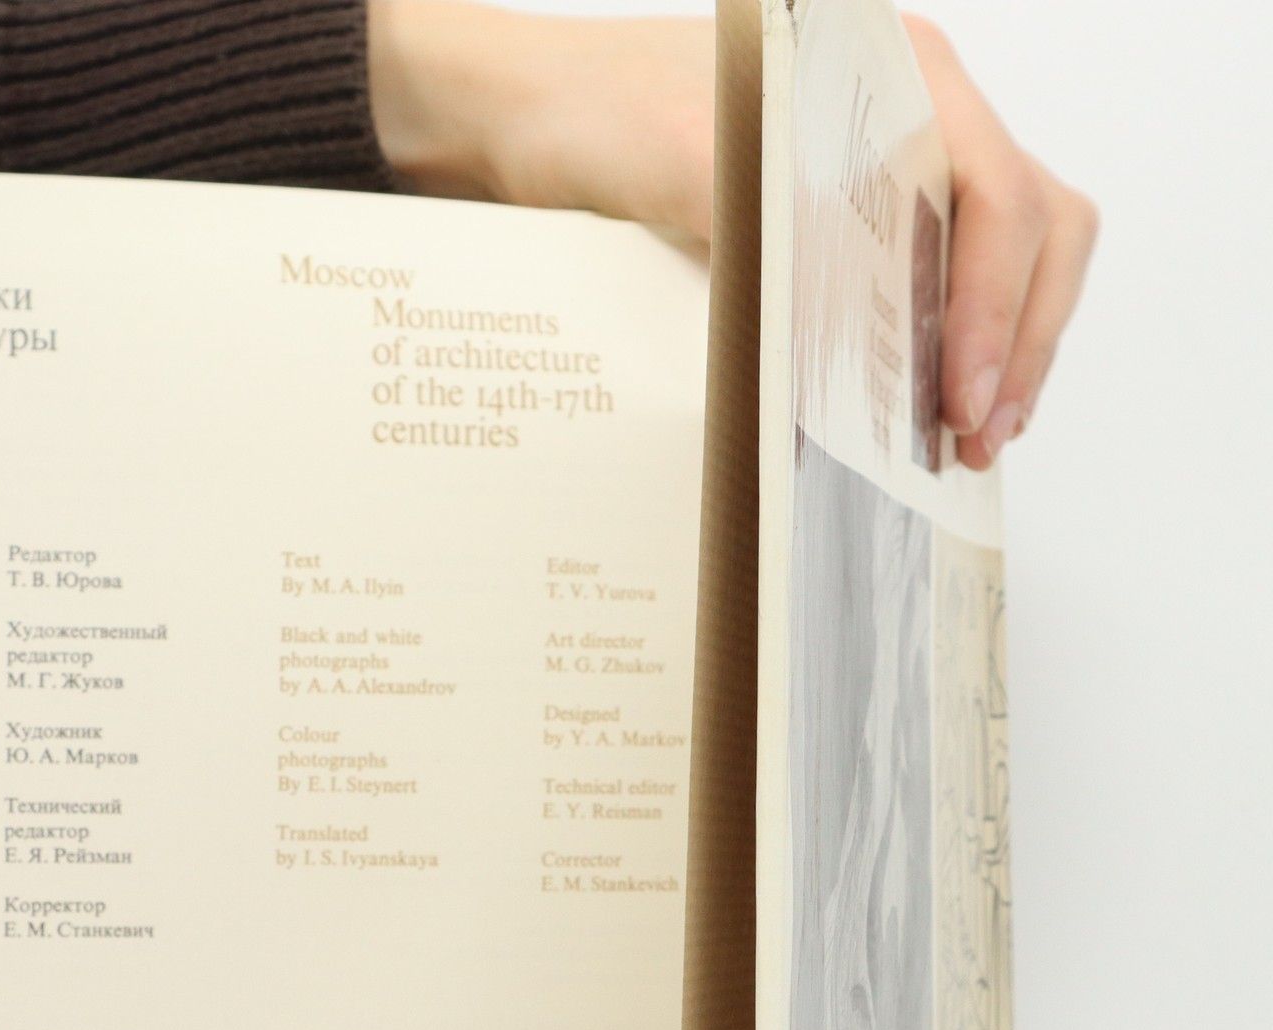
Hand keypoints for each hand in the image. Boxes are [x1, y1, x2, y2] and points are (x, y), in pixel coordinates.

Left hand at [368, 3, 1097, 469]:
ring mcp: (888, 162)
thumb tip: (843, 358)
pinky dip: (949, 341)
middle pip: (1034, 225)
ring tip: (969, 438)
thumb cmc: (594, 117)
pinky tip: (925, 406)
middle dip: (1020, 337)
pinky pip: (938, 275)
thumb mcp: (691, 174)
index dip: (995, 308)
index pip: (1000, 196)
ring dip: (1000, 346)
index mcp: (897, 73)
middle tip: (979, 437)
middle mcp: (912, 110)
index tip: (961, 398)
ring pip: (1004, 253)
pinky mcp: (848, 215)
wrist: (513, 118)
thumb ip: (777, 247)